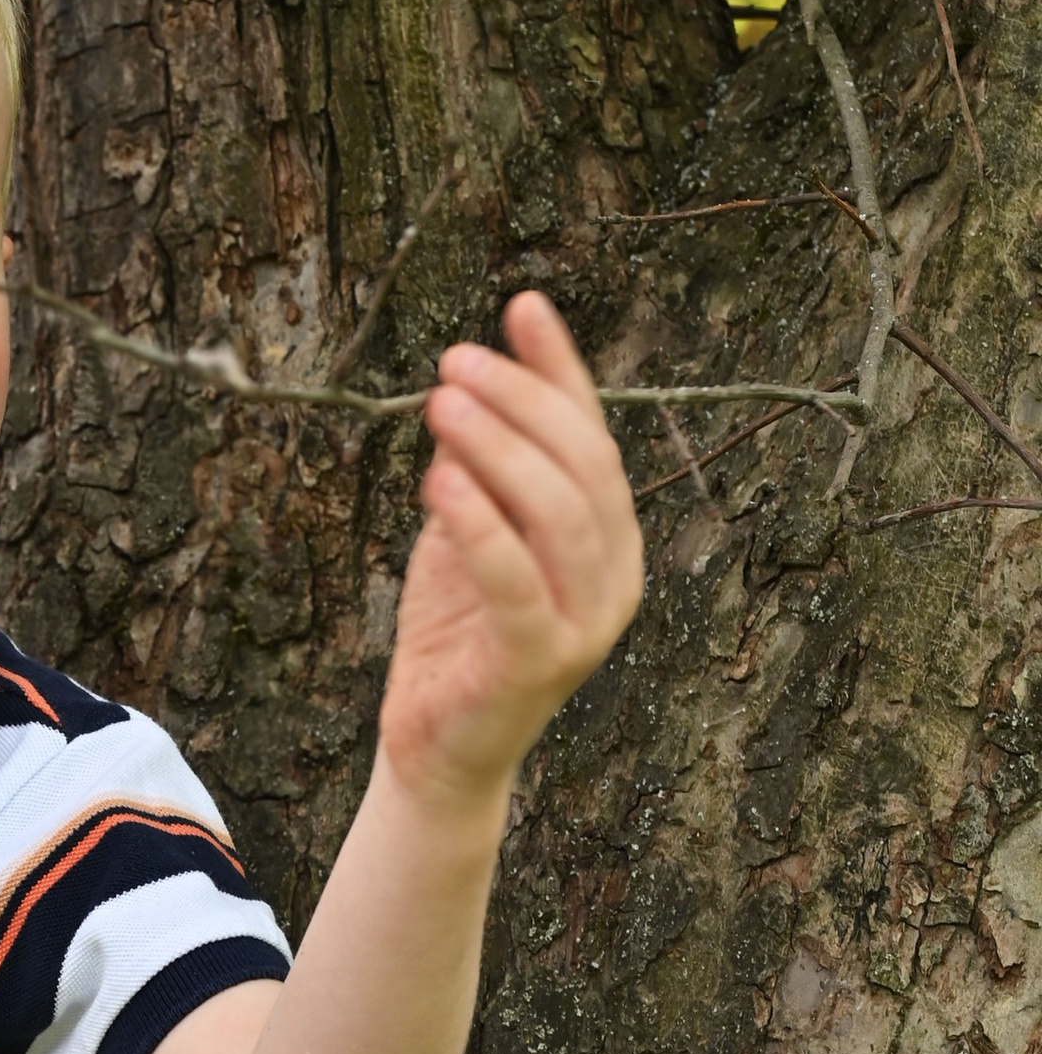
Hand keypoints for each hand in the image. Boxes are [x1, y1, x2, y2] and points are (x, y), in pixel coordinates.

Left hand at [387, 290, 643, 816]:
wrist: (438, 747)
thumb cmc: (457, 633)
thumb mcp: (471, 530)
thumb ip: (485, 467)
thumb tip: (472, 380)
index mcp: (610, 538)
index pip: (593, 435)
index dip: (560, 370)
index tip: (521, 306)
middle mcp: (615, 576)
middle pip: (582, 466)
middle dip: (519, 402)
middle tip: (453, 363)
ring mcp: (586, 624)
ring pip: (558, 515)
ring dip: (498, 449)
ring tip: (439, 403)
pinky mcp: (539, 662)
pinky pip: (516, 582)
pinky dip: (480, 525)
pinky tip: (438, 479)